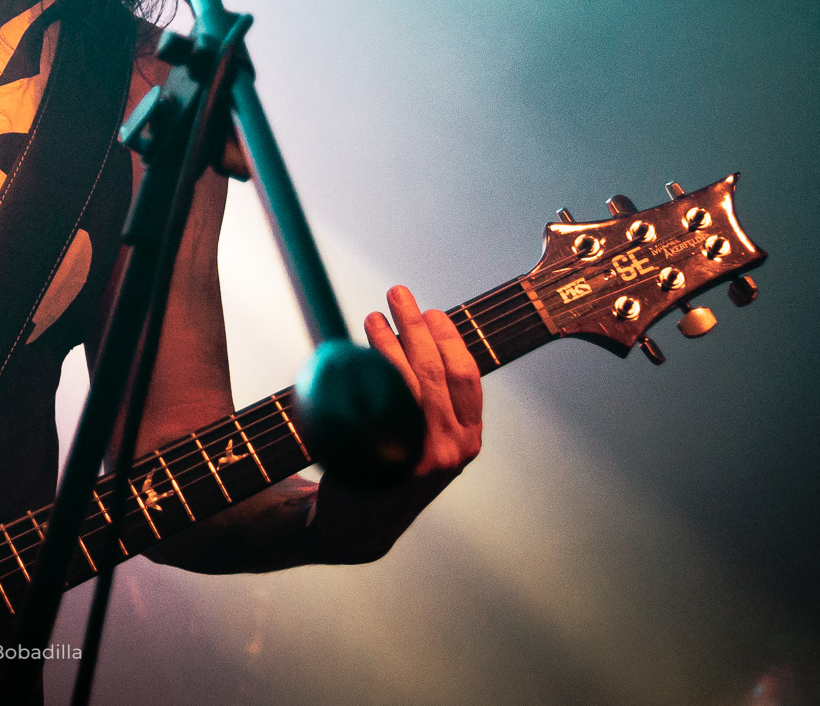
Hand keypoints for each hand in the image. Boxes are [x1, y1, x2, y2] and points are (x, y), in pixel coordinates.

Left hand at [306, 285, 483, 563]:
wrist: (361, 526)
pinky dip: (363, 374)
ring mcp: (414, 458)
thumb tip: (419, 338)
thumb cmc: (394, 469)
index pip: (467, 376)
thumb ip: (437, 402)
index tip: (430, 310)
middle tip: (396, 294)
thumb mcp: (431, 440)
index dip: (449, 337)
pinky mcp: (378, 463)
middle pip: (434, 372)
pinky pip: (372, 407)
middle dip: (415, 326)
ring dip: (386, 342)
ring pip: (404, 384)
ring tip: (372, 318)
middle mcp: (448, 450)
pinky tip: (351, 355)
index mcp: (468, 440)